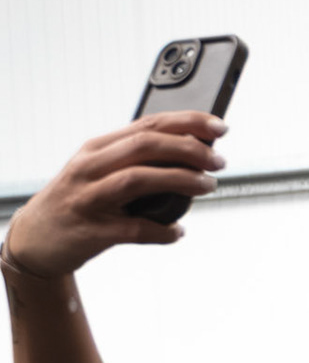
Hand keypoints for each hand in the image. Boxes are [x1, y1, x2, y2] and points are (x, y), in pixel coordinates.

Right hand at [3, 112, 225, 277]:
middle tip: (218, 161)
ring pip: (137, 179)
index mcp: (97, 148)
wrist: (35, 239)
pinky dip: (161, 230)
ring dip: (179, 180)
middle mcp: (90, 167)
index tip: (218, 127)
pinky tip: (177, 232)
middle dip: (188, 149)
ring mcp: (89, 198)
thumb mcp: (100, 172)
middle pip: (144, 145)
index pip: (147, 125)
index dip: (187, 123)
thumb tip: (193, 157)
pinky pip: (134, 229)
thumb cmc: (78, 201)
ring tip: (207, 185)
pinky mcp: (92, 231)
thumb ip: (137, 162)